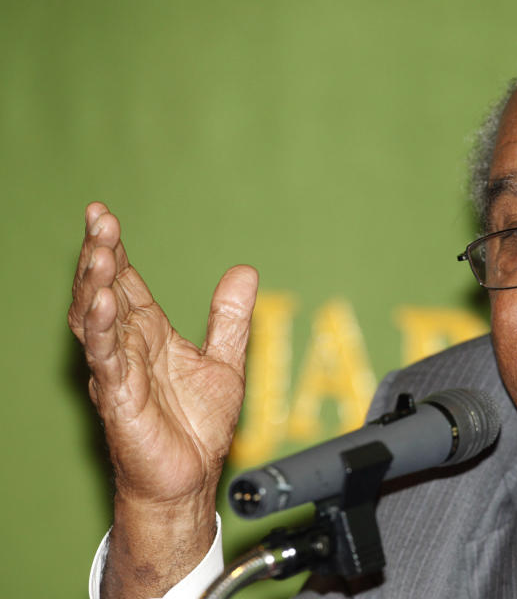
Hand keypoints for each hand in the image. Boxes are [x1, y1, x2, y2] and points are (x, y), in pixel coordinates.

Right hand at [69, 202, 257, 596]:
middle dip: (99, 255)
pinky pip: (107, 359)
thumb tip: (245, 271)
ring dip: (95, 284)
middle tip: (98, 219)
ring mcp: (120, 372)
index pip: (126, 283)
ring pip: (97, 320)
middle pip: (105, 292)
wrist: (190, 478)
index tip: (104, 214)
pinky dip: (103, 330)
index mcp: (149, 335)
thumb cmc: (198, 426)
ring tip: (98, 251)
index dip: (115, 250)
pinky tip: (102, 302)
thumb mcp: (225, 360)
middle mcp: (128, 348)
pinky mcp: (120, 398)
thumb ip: (230, 317)